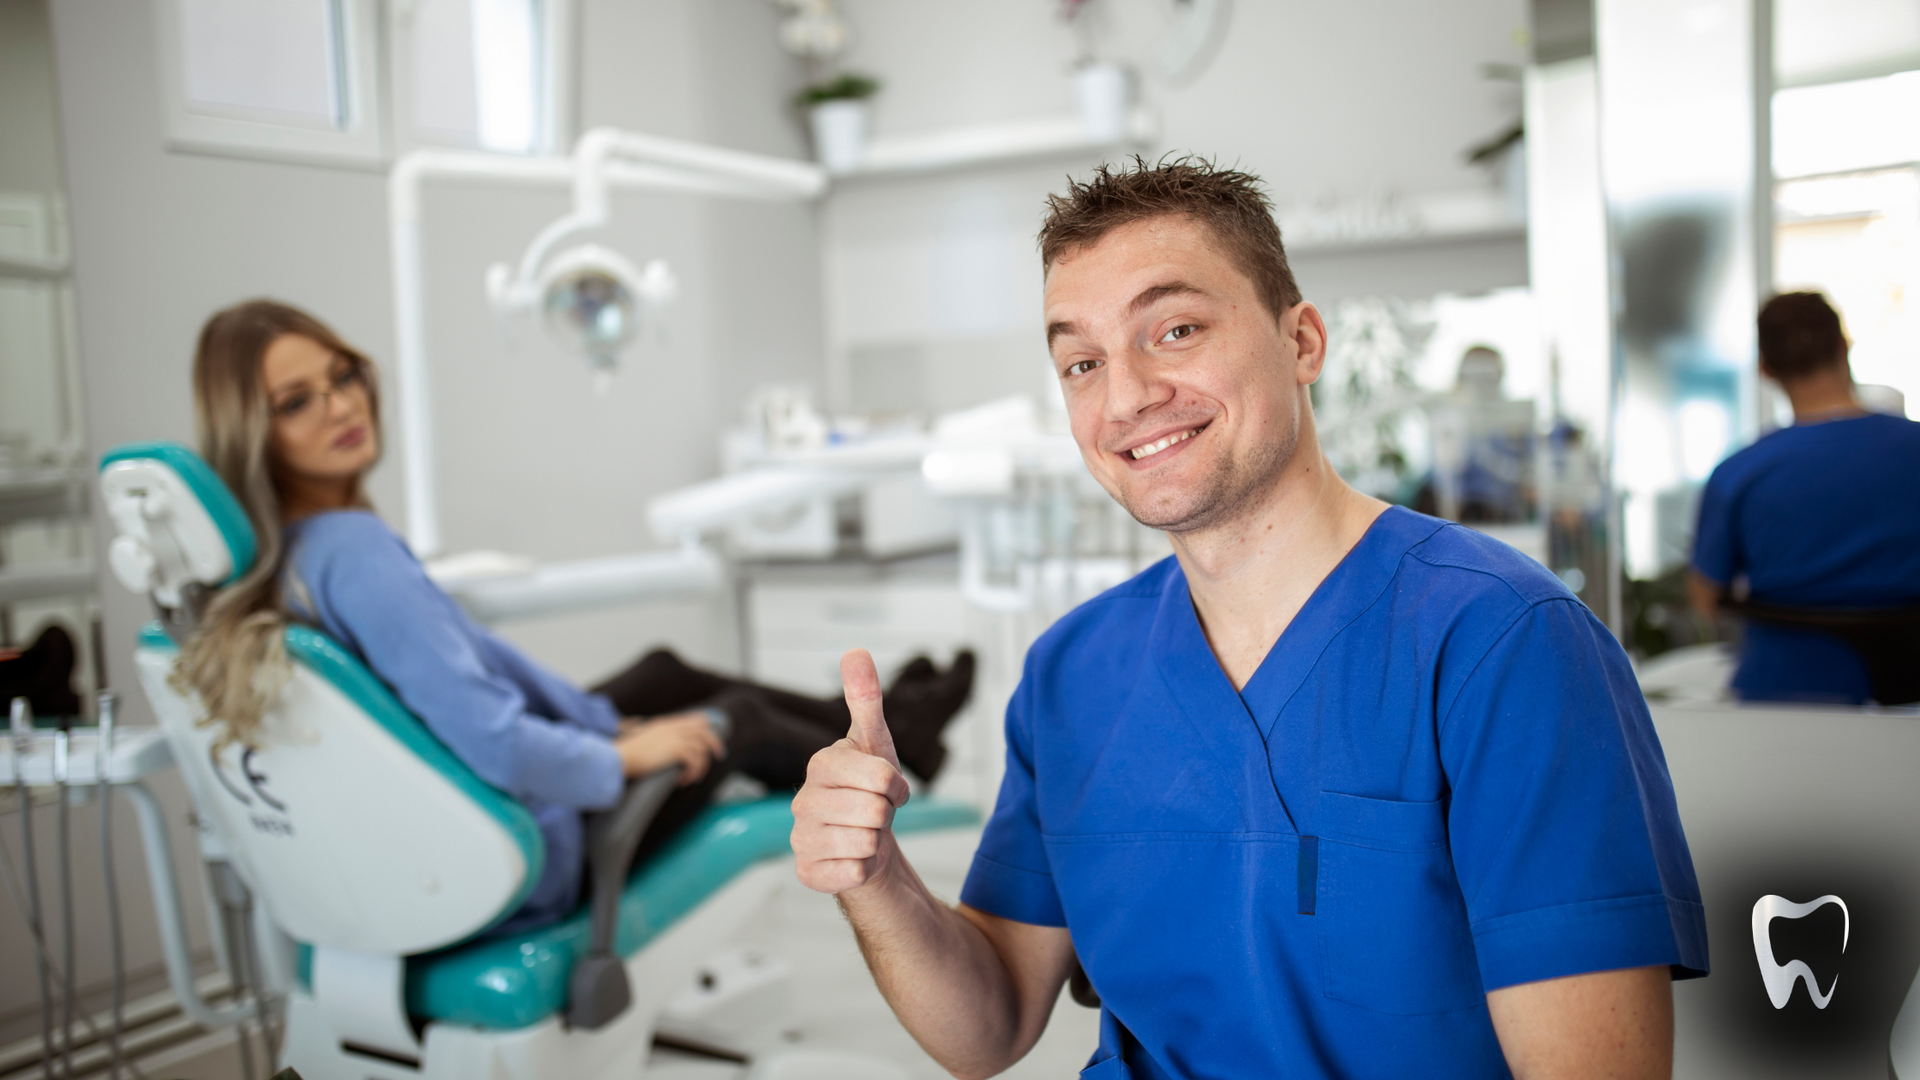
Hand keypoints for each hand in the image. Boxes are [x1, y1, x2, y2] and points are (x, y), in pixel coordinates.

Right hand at [615, 711, 724, 783]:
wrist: (617, 757)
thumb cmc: (623, 754)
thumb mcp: (640, 740)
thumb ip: (651, 739)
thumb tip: (654, 744)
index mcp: (664, 724)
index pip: (693, 720)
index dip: (705, 728)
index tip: (709, 740)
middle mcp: (672, 728)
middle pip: (704, 730)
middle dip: (714, 743)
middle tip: (720, 756)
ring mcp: (675, 737)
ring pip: (702, 748)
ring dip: (700, 766)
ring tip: (691, 778)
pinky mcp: (675, 749)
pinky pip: (695, 760)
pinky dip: (693, 772)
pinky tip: (683, 781)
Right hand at [791, 649, 912, 893]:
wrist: (866, 841)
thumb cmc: (870, 789)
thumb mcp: (875, 742)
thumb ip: (866, 698)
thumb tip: (855, 651)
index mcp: (820, 765)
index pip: (881, 777)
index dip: (896, 785)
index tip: (888, 787)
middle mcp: (802, 801)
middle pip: (875, 812)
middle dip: (886, 815)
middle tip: (875, 813)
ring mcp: (801, 839)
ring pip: (866, 843)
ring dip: (875, 842)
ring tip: (863, 834)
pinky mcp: (807, 873)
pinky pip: (854, 873)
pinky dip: (863, 869)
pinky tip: (852, 859)